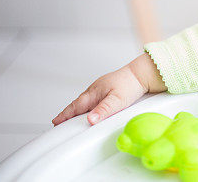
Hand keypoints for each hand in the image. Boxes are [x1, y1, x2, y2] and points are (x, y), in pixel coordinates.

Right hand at [52, 53, 166, 126]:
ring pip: (85, 102)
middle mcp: (95, 90)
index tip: (55, 122)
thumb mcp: (117, 100)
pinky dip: (88, 106)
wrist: (142, 74)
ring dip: (77, 110)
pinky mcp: (108, 90)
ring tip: (70, 120)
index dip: (65, 115)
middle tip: (58, 123)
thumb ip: (103, 110)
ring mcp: (101, 89)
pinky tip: (90, 111)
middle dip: (68, 113)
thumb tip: (90, 120)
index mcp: (94, 92)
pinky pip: (93, 100)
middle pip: (77, 104)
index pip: (75, 106)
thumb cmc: (130, 84)